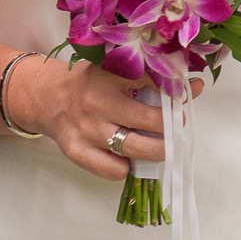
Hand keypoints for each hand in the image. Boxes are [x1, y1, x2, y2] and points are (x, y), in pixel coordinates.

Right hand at [8, 55, 199, 181]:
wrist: (45, 97)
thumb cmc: (88, 83)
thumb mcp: (114, 69)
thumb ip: (149, 77)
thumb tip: (194, 86)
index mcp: (108, 75)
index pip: (152, 82)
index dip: (176, 89)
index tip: (191, 90)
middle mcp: (97, 102)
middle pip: (149, 119)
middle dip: (172, 124)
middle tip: (178, 124)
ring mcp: (86, 129)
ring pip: (135, 147)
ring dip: (158, 150)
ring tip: (166, 146)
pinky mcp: (77, 152)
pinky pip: (114, 170)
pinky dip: (127, 167)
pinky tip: (129, 157)